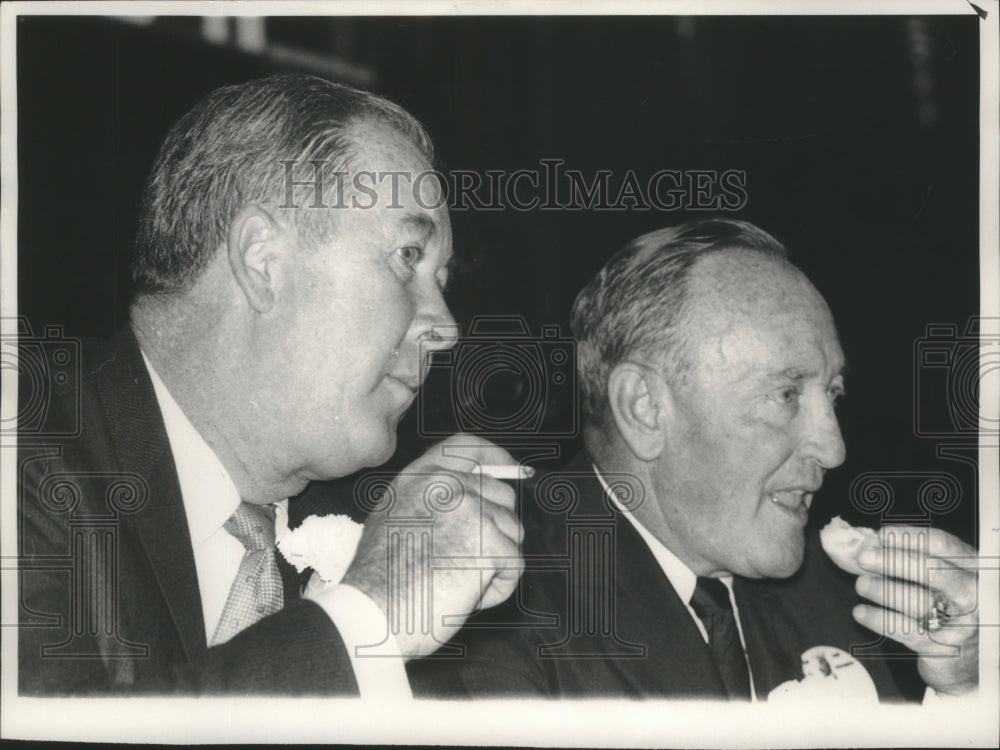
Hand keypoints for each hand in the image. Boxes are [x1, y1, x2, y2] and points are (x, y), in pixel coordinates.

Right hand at [341, 434, 525, 658]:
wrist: (372, 615)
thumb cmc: (379, 583)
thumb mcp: (394, 520)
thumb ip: (433, 502)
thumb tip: (476, 501)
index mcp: (420, 477)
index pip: (466, 448)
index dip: (495, 457)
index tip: (514, 470)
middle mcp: (447, 485)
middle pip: (501, 497)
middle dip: (496, 531)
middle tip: (462, 564)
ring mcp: (471, 511)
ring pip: (512, 534)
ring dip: (493, 565)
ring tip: (453, 583)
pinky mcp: (490, 543)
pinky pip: (513, 567)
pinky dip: (495, 590)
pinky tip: (462, 597)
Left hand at [852, 525, 978, 696]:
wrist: (966, 661)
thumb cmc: (946, 608)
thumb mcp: (940, 580)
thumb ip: (911, 559)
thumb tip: (869, 543)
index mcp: (972, 569)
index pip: (943, 545)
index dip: (909, 537)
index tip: (881, 535)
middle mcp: (972, 594)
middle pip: (931, 570)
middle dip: (892, 561)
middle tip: (863, 557)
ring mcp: (961, 623)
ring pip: (916, 600)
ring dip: (882, 589)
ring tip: (861, 584)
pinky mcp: (942, 648)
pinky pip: (904, 629)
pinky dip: (878, 618)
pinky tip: (861, 611)